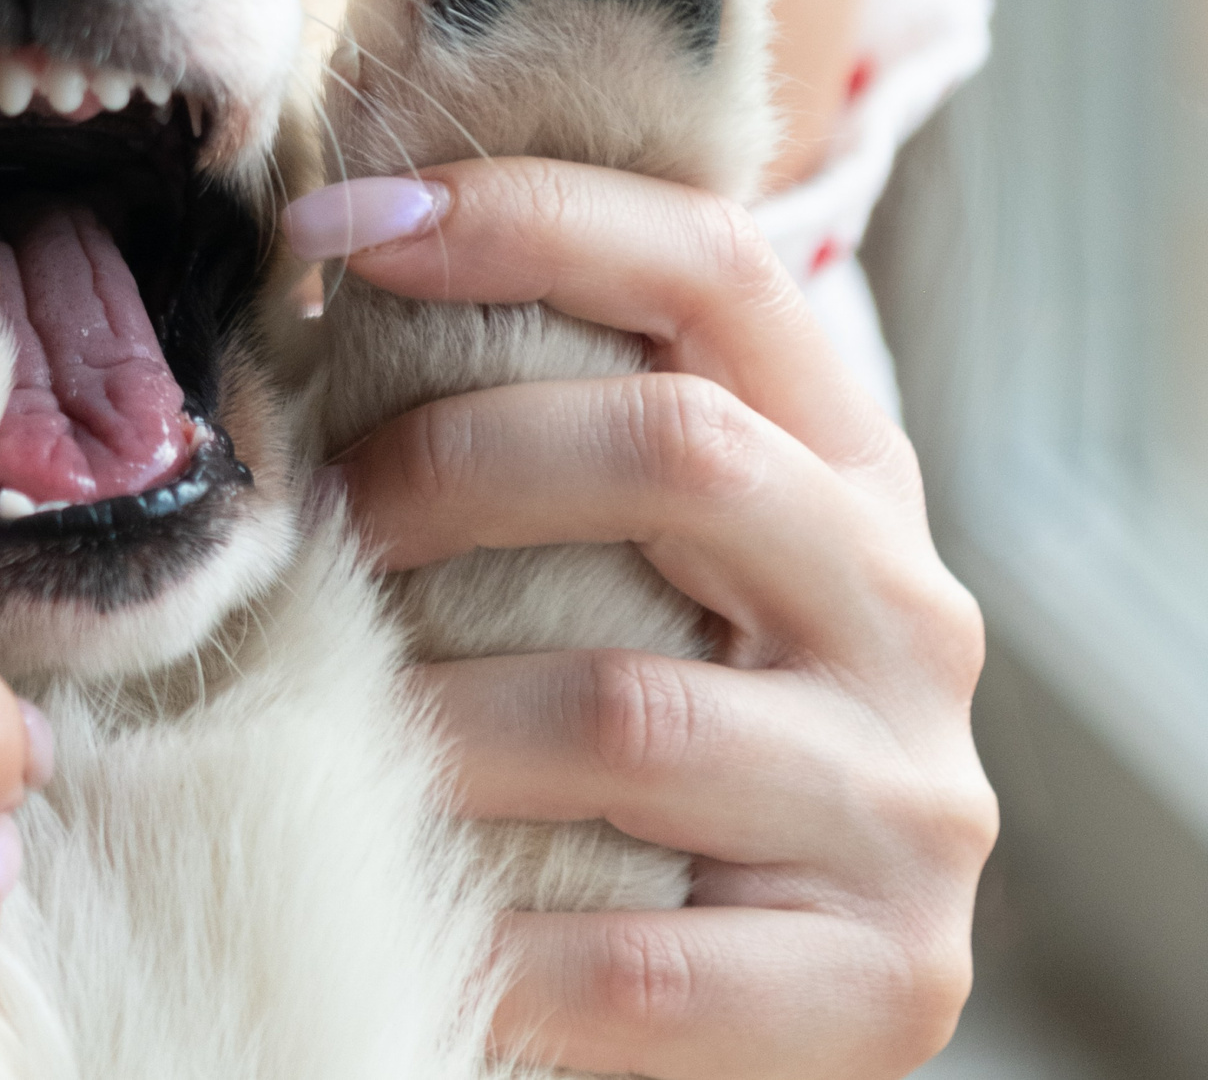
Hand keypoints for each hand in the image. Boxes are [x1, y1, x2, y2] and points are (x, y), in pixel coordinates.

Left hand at [289, 159, 996, 1079]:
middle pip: (676, 449)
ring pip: (626, 709)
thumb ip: (534, 456)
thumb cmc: (628, 753)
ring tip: (319, 735)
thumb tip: (308, 286)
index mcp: (841, 477)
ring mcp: (907, 801)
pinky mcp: (880, 982)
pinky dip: (483, 938)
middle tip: (316, 522)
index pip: (714, 269)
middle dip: (450, 463)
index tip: (335, 221)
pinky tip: (398, 922)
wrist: (764, 1011)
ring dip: (426, 721)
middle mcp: (904, 613)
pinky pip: (637, 957)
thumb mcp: (616, 574)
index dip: (526, 216)